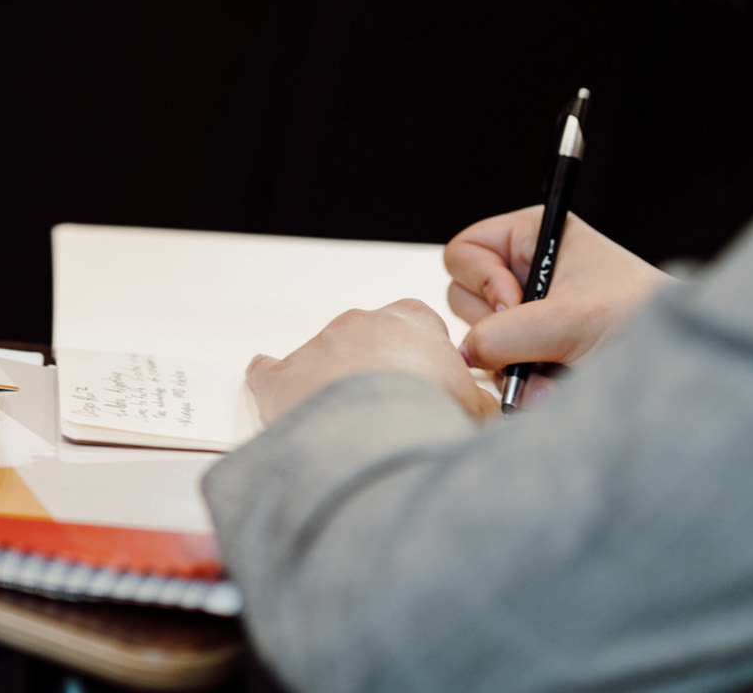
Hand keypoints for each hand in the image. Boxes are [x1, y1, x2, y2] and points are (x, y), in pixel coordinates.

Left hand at [246, 300, 497, 423]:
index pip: (421, 326)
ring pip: (325, 359)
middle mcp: (360, 323)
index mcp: (410, 319)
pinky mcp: (280, 378)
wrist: (375, 433)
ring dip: (335, 385)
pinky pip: (270, 372)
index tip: (432, 387)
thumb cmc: (427, 412)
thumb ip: (477, 404)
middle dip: (379, 370)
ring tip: (350, 428)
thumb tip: (482, 413)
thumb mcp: (477, 409)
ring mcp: (316, 347)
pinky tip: (282, 400)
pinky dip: (275, 384)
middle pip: (371, 341)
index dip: (426, 359)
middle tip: (392, 413)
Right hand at [444, 207, 673, 375]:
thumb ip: (508, 333)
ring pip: (480, 341)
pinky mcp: (532, 352)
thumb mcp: (571, 320)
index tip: (516, 304)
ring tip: (556, 365)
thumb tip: (465, 353)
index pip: (465, 250)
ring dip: (512, 361)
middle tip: (540, 338)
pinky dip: (522, 382)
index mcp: (533, 236)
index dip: (481, 279)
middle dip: (497, 327)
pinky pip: (499, 370)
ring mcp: (527, 315)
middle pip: (463, 298)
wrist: (678, 360)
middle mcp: (525, 272)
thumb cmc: (639, 318)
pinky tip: (555, 382)